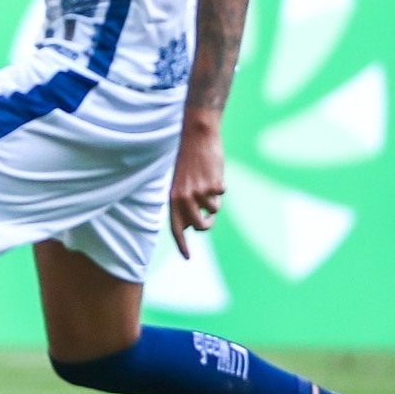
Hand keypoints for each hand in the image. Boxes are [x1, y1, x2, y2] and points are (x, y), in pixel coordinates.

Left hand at [167, 123, 225, 256]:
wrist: (197, 136)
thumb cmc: (189, 160)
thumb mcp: (181, 183)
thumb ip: (185, 203)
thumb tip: (193, 226)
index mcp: (173, 197)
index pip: (176, 227)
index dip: (182, 244)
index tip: (187, 257)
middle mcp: (184, 198)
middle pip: (200, 226)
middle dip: (207, 223)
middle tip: (209, 216)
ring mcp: (199, 192)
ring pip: (214, 210)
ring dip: (214, 200)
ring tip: (208, 183)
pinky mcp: (213, 185)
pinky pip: (221, 194)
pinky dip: (220, 186)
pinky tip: (214, 173)